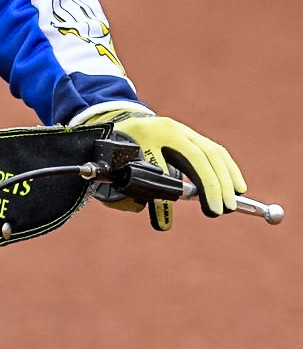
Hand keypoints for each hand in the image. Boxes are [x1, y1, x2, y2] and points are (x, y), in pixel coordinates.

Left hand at [80, 107, 244, 224]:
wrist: (113, 126)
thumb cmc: (113, 156)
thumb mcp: (115, 174)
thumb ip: (133, 197)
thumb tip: (164, 222)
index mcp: (151, 136)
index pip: (184, 162)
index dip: (200, 186)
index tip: (208, 206)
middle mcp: (171, 130)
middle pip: (202, 156)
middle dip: (215, 185)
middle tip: (222, 209)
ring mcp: (182, 131)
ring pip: (212, 152)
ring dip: (227, 177)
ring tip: (234, 200)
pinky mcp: (190, 136)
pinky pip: (214, 151)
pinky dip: (227, 168)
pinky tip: (236, 185)